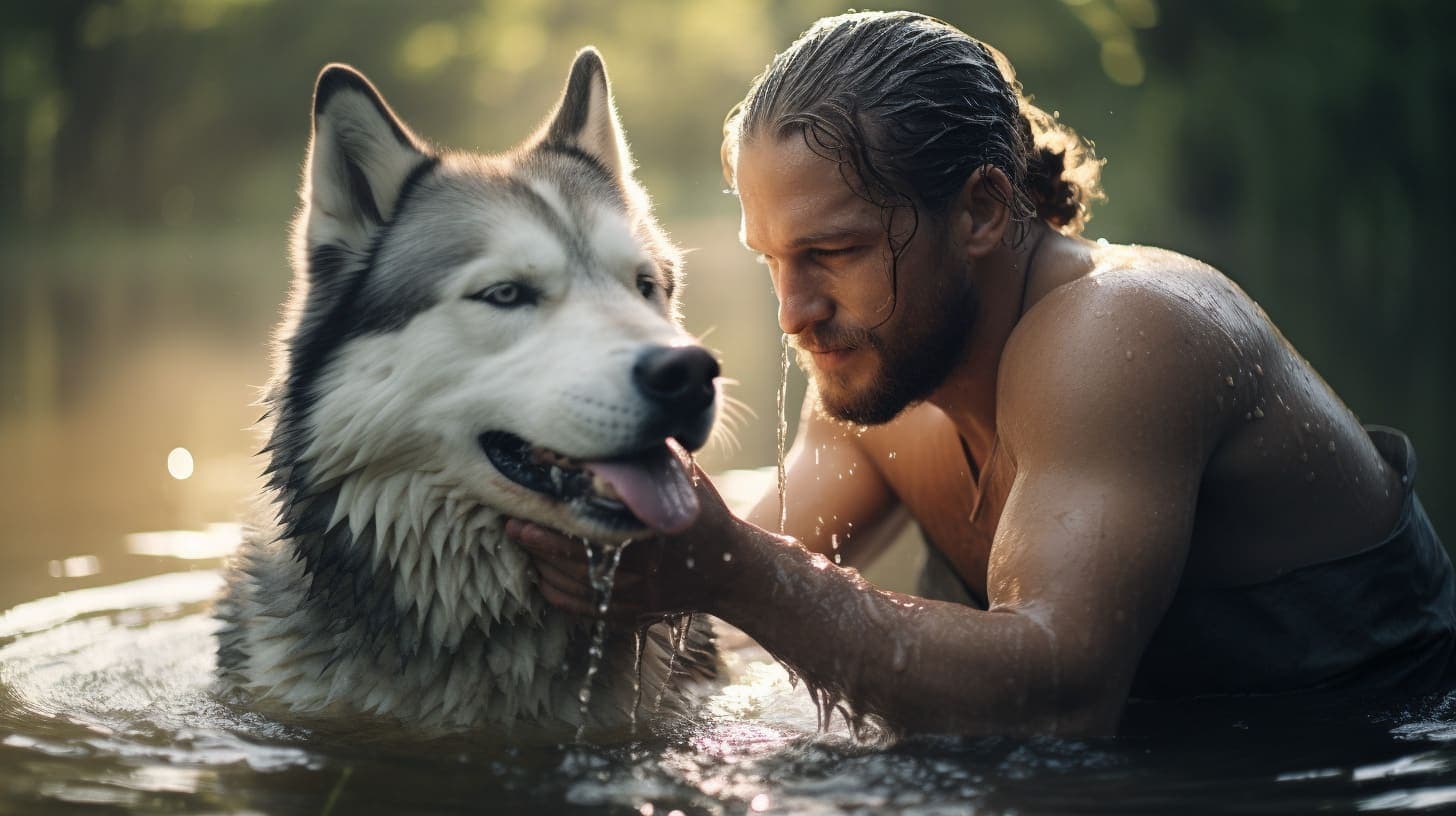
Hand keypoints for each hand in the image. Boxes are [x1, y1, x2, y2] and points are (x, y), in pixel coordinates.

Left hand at [506, 452, 745, 624]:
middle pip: (568, 556)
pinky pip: (574, 605)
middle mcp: (636, 568)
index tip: (531, 496)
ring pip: (566, 583)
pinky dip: (553, 588)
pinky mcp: (623, 615)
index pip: (587, 524)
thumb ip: (652, 456)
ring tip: (524, 539)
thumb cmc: (702, 515)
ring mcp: (628, 596)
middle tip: (513, 522)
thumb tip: (621, 424)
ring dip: (540, 562)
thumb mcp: (684, 478)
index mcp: (647, 531)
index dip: (553, 513)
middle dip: (536, 539)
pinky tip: (545, 568)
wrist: (728, 571)